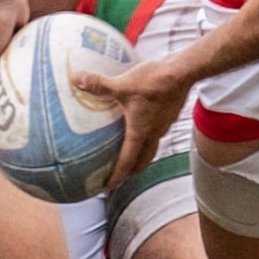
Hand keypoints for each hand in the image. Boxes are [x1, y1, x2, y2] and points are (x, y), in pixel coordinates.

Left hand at [73, 58, 190, 189]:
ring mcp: (163, 126)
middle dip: (131, 170)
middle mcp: (153, 134)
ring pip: (152, 148)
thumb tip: (76, 79)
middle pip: (143, 160)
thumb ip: (98, 84)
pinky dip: (148, 137)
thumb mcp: (122, 84)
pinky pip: (157, 133)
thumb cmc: (153, 82)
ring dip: (141, 155)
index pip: (127, 162)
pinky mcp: (169, 116)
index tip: (108, 186)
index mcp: (140, 133)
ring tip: (131, 153)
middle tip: (120, 175)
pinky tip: (143, 125)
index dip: (117, 175)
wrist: (182, 73)